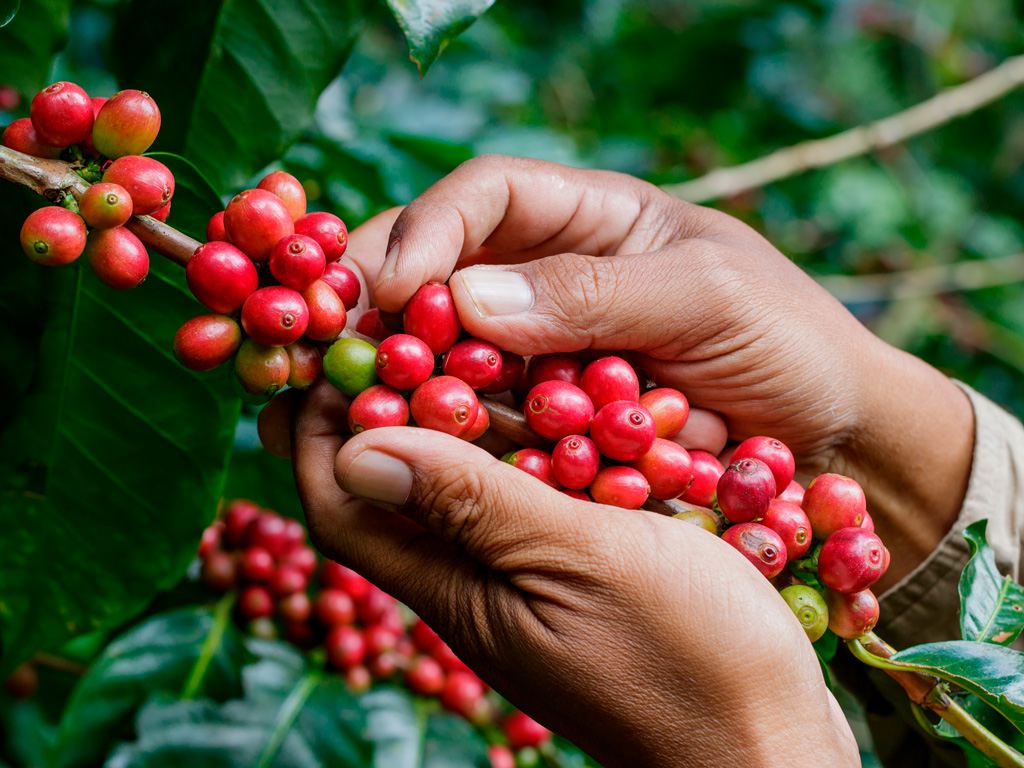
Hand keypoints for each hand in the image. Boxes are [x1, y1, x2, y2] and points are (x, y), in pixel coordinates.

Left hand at [282, 380, 857, 767]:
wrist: (771, 746)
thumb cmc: (692, 659)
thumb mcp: (581, 561)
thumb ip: (474, 503)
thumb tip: (355, 449)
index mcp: (457, 589)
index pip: (344, 507)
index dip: (321, 430)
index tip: (336, 348)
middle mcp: (478, 583)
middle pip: (399, 486)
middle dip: (388, 403)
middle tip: (406, 321)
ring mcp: (531, 578)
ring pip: (469, 482)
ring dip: (465, 412)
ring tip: (477, 335)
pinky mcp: (583, 568)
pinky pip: (532, 492)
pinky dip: (531, 439)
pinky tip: (556, 393)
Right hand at [367, 155, 974, 585]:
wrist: (834, 438)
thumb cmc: (789, 344)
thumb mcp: (706, 297)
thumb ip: (594, 293)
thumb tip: (463, 300)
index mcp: (592, 219)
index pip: (485, 198)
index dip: (427, 230)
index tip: (393, 289)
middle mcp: (552, 281)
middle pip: (441, 269)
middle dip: (382, 300)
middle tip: (332, 345)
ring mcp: (543, 356)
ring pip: (446, 350)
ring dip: (397, 373)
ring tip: (351, 404)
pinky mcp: (546, 423)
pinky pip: (479, 419)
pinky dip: (441, 431)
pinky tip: (407, 449)